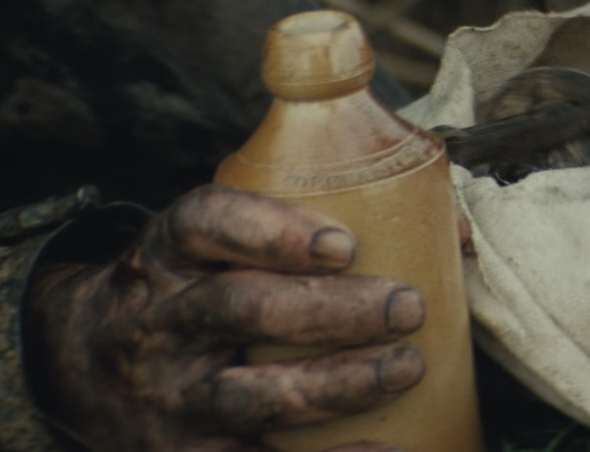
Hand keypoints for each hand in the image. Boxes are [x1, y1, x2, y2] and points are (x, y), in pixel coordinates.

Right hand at [27, 185, 425, 451]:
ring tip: (408, 368)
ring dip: (338, 385)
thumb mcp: (209, 247)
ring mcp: (171, 399)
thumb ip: (303, 226)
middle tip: (408, 305)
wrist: (76, 367)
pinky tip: (387, 451)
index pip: (204, 223)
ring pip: (251, 397)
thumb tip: (451, 230)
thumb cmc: (191, 291)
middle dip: (331, 310)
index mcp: (169, 254)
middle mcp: (160, 323)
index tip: (343, 242)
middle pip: (240, 310)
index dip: (270, 230)